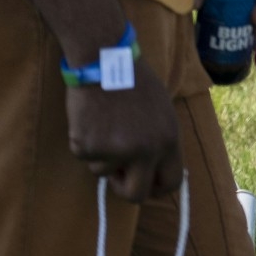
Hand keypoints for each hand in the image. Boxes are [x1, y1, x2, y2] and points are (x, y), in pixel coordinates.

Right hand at [65, 56, 182, 202]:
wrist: (105, 60)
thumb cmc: (135, 81)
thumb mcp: (161, 111)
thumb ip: (160, 141)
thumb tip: (155, 170)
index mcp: (170, 140)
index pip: (171, 182)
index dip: (157, 189)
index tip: (145, 185)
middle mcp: (147, 150)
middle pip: (136, 195)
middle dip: (123, 189)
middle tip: (116, 176)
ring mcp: (117, 150)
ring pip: (103, 172)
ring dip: (101, 154)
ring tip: (103, 123)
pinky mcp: (90, 146)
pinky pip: (84, 156)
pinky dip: (84, 141)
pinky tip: (89, 118)